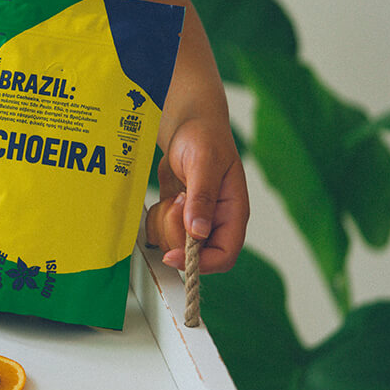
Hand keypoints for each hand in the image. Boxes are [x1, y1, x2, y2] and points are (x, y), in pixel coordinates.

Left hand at [145, 118, 247, 272]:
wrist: (187, 126)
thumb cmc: (204, 138)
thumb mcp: (204, 163)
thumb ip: (202, 198)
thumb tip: (198, 233)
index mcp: (233, 213)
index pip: (224, 255)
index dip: (200, 263)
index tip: (173, 254)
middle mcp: (216, 222)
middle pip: (194, 254)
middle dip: (176, 231)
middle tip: (176, 201)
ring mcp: (196, 221)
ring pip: (173, 244)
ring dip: (165, 222)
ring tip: (174, 195)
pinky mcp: (178, 217)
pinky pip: (160, 232)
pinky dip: (156, 217)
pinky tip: (166, 197)